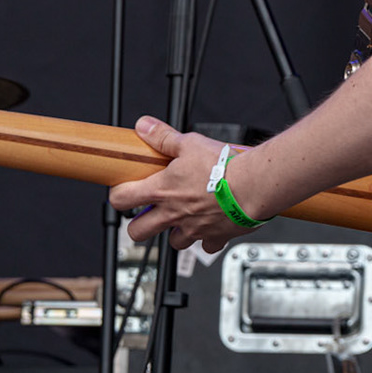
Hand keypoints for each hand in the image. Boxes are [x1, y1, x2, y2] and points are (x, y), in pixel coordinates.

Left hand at [107, 117, 260, 252]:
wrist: (253, 186)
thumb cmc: (223, 166)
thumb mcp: (189, 143)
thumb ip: (163, 137)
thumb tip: (144, 126)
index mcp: (162, 191)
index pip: (122, 200)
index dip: (118, 195)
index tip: (123, 191)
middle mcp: (173, 214)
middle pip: (138, 232)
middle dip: (138, 225)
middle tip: (146, 214)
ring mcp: (193, 229)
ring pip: (173, 242)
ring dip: (174, 232)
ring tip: (182, 218)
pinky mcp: (214, 238)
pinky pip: (206, 246)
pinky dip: (206, 239)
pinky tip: (210, 225)